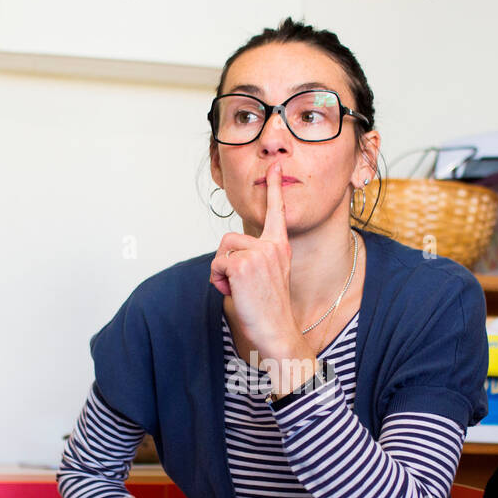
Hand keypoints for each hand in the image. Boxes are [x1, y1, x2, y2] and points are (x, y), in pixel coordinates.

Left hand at [209, 161, 302, 360]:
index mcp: (280, 246)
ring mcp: (258, 254)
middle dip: (225, 263)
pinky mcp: (242, 265)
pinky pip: (217, 266)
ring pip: (221, 253)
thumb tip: (230, 256)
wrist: (277, 331)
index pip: (277, 212)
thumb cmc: (269, 309)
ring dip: (222, 273)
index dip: (273, 187)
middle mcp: (272, 246)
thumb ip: (256, 257)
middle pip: (229, 240)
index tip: (275, 165)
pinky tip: (236, 293)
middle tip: (242, 285)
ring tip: (240, 290)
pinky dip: (219, 281)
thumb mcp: (269, 276)